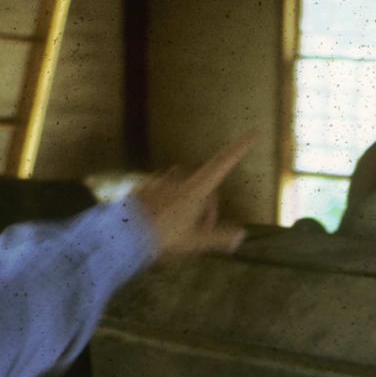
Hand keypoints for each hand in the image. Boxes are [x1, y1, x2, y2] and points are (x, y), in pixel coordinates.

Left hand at [132, 140, 250, 256]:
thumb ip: (219, 237)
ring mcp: (161, 180)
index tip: (252, 134)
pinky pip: (164, 192)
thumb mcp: (195, 242)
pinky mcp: (145, 186)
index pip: (222, 164)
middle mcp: (179, 178)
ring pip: (183, 186)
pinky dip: (169, 205)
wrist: (123, 233)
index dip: (238, 149)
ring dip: (189, 203)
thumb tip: (240, 234)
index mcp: (196, 189)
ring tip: (182, 228)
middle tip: (203, 230)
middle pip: (204, 183)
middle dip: (207, 204)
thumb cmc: (162, 236)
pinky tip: (162, 225)